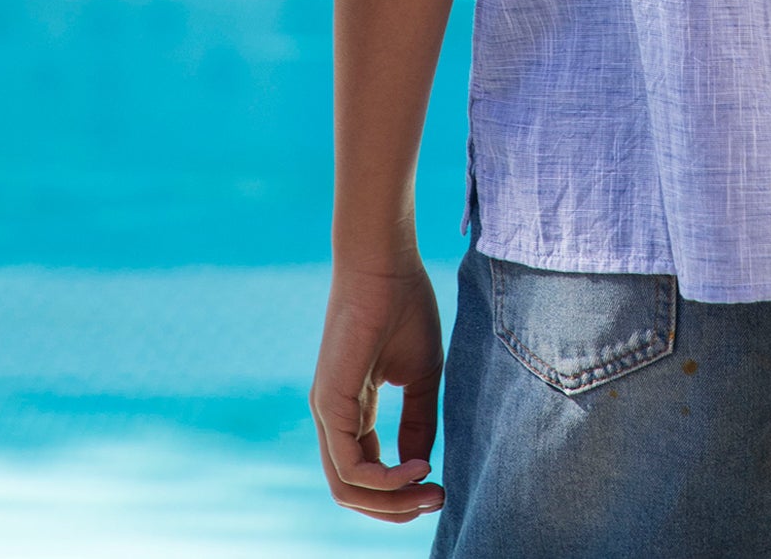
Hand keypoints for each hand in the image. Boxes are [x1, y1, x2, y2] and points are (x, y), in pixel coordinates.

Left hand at [310, 257, 446, 522]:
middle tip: (438, 500)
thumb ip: (419, 421)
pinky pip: (350, 466)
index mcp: (354, 408)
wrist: (386, 262)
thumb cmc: (405, 305)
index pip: (367, 470)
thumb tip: (421, 467)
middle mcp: (334, 416)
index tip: (442, 485)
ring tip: (430, 489)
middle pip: (353, 491)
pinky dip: (386, 478)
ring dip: (391, 501)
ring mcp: (328, 411)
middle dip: (396, 507)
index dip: (403, 488)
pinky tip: (418, 466)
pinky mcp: (330, 403)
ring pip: (347, 487)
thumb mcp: (421, 374)